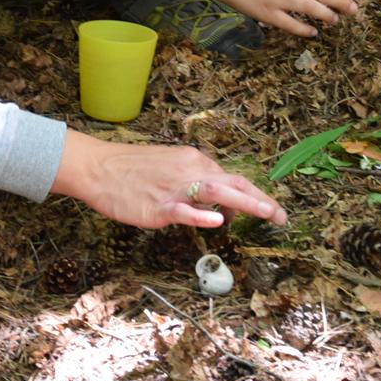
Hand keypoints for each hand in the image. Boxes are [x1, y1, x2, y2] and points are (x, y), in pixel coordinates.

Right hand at [52, 131, 286, 229]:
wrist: (97, 167)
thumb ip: (194, 185)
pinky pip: (183, 209)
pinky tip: (217, 220)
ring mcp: (173, 188)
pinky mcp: (157, 205)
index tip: (272, 209)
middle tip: (282, 217)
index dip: (255, 194)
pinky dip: (201, 213)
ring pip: (215, 192)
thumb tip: (219, 207)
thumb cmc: (130, 169)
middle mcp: (188, 170)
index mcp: (192, 160)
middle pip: (232, 183)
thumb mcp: (168, 167)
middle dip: (261, 200)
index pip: (231, 178)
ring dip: (245, 203)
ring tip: (267, 213)